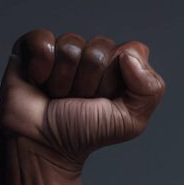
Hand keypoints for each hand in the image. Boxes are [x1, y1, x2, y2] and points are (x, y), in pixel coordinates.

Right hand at [0, 29, 166, 172]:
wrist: (42, 144)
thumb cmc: (84, 133)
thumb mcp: (130, 121)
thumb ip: (150, 89)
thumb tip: (129, 55)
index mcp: (119, 67)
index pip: (130, 50)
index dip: (116, 79)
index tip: (105, 99)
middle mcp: (92, 54)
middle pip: (100, 49)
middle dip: (89, 82)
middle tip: (78, 100)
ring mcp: (63, 48)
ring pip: (71, 46)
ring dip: (64, 79)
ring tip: (58, 96)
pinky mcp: (33, 46)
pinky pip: (44, 40)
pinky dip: (41, 65)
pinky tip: (39, 81)